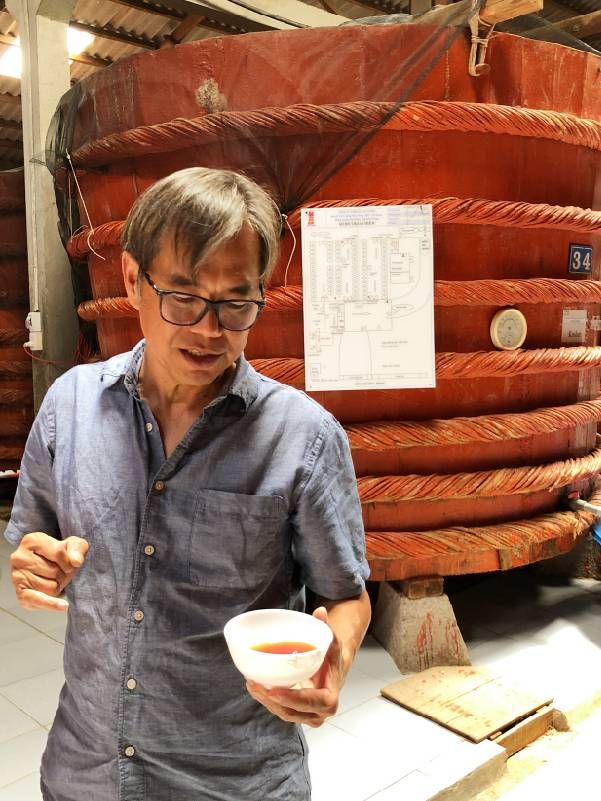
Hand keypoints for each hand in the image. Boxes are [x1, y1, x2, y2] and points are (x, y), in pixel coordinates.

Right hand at [10, 532, 88, 611]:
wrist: (48, 566)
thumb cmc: (60, 555)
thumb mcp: (73, 545)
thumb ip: (78, 549)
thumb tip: (76, 561)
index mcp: (32, 540)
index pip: (59, 553)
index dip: (69, 561)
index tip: (69, 562)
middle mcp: (20, 557)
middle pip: (54, 572)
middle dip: (63, 574)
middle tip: (60, 572)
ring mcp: (17, 576)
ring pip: (50, 587)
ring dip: (58, 586)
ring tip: (53, 579)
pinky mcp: (20, 593)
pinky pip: (38, 601)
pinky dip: (52, 604)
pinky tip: (63, 606)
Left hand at [246, 606, 343, 727]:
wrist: (333, 669)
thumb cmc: (331, 657)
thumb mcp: (331, 641)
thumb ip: (326, 627)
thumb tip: (320, 612)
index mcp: (330, 698)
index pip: (311, 703)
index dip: (292, 699)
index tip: (273, 691)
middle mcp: (318, 712)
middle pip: (291, 712)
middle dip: (271, 701)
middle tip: (254, 684)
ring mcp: (306, 715)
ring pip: (283, 713)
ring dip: (265, 701)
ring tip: (251, 684)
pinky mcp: (295, 712)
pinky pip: (280, 709)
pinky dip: (266, 700)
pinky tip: (255, 687)